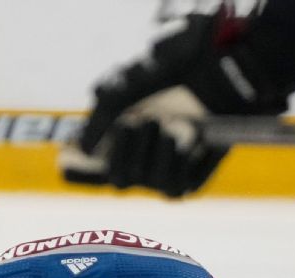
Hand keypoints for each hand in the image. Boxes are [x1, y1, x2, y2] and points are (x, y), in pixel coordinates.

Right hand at [59, 6, 285, 197]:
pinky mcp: (188, 184)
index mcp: (113, 143)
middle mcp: (135, 165)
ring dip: (149, 149)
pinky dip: (173, 158)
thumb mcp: (126, 85)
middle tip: (138, 122)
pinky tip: (184, 136)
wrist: (221, 75)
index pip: (81, 174)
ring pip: (141, 182)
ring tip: (164, 123)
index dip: (75, 170)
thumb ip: (100, 114)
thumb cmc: (170, 75)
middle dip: (124, 150)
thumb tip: (82, 146)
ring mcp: (160, 177)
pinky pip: (169, 186)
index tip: (73, 156)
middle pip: (116, 181)